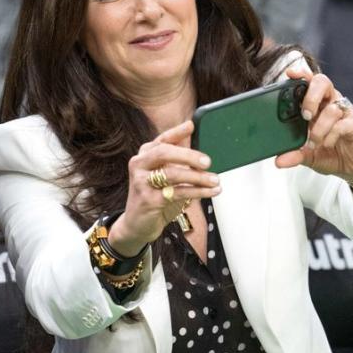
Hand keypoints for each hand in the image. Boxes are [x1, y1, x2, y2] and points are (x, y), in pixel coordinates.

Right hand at [108, 121, 221, 254]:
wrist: (137, 226)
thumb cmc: (154, 199)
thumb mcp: (165, 177)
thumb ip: (178, 162)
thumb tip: (199, 148)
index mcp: (145, 156)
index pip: (162, 139)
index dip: (176, 132)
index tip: (192, 126)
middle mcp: (139, 165)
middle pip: (164, 152)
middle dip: (189, 155)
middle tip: (208, 161)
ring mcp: (141, 182)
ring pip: (172, 173)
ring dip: (198, 177)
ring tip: (215, 180)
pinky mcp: (148, 200)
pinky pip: (177, 192)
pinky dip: (197, 192)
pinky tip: (210, 192)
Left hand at [274, 66, 352, 190]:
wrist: (352, 168)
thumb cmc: (331, 153)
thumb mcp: (308, 156)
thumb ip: (294, 155)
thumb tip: (279, 161)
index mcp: (317, 105)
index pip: (310, 83)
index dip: (301, 75)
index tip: (291, 74)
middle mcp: (331, 103)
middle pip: (323, 82)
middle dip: (311, 96)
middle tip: (305, 116)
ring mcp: (344, 113)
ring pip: (331, 108)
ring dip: (319, 128)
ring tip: (313, 143)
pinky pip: (342, 124)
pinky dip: (331, 135)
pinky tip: (327, 144)